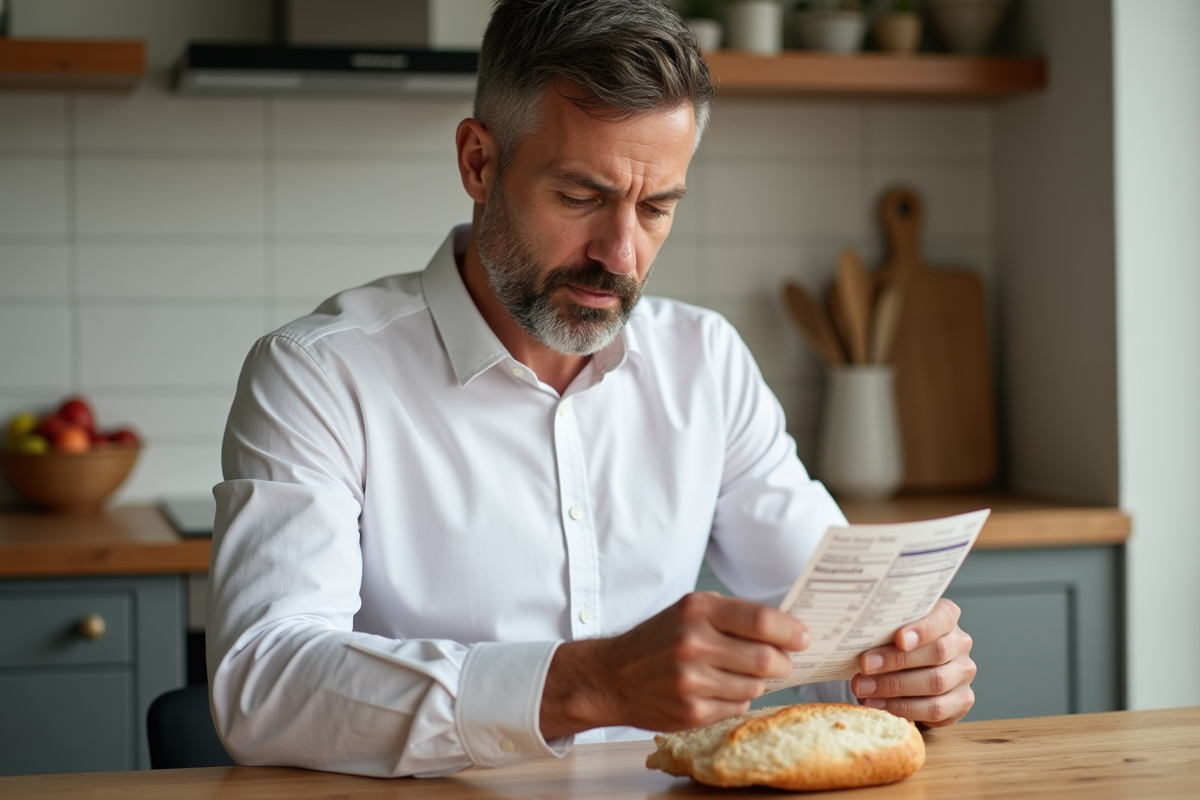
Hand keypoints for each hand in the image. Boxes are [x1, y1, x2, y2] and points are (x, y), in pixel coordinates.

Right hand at [540, 592, 809, 738]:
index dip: (790, 631)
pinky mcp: (692, 711)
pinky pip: (738, 706)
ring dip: (757, 682)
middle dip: (781, 661)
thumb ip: (734, 616)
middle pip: (766, 658)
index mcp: (696, 610)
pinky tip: (717, 689)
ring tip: (737, 673)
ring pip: (756, 686)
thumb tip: (787, 630)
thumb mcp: (689, 611)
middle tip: (780, 660)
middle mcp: (693, 643)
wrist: (612, 676)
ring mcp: (692, 680)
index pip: (761, 620)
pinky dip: (737, 699)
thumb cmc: (658, 640)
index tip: (803, 638)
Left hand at [850, 598, 975, 727]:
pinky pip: (936, 709)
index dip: (922, 629)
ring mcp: (963, 673)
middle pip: (936, 653)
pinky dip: (904, 709)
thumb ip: (882, 628)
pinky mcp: (962, 700)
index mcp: (946, 617)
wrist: (909, 671)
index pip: (942, 618)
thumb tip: (849, 637)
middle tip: (864, 666)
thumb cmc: (895, 642)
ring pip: (935, 683)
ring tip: (864, 689)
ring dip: (895, 688)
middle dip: (896, 661)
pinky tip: (880, 705)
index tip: (898, 639)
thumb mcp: (889, 629)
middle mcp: (960, 644)